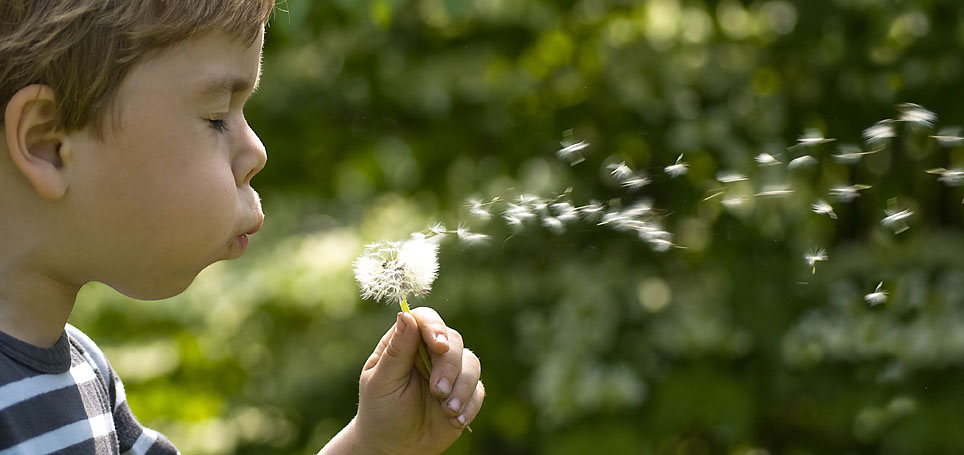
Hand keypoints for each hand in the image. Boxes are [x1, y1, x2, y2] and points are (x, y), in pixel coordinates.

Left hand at [325, 307, 483, 454]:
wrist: (395, 447)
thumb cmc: (380, 412)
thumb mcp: (382, 382)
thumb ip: (396, 351)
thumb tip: (405, 316)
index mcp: (406, 343)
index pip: (425, 320)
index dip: (435, 328)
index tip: (439, 346)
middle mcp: (430, 352)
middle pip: (453, 341)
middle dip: (448, 367)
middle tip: (437, 392)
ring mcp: (450, 372)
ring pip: (471, 363)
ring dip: (462, 388)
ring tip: (447, 411)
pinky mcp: (464, 393)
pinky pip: (478, 390)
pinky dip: (469, 405)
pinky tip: (454, 420)